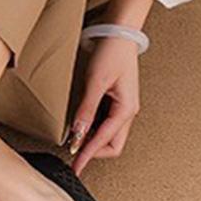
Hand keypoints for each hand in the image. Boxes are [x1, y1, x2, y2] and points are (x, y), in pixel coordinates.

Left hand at [69, 37, 139, 175]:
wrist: (120, 34)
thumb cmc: (112, 53)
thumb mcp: (96, 82)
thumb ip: (87, 109)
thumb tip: (78, 134)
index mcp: (126, 109)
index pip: (105, 142)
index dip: (88, 155)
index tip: (75, 167)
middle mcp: (127, 112)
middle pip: (112, 145)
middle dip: (94, 151)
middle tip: (73, 153)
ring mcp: (123, 108)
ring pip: (109, 136)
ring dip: (93, 140)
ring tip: (75, 137)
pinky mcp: (116, 103)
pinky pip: (106, 124)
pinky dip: (93, 129)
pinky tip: (81, 124)